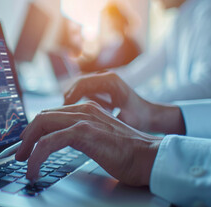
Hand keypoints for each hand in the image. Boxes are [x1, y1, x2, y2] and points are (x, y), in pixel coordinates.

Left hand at [15, 101, 162, 185]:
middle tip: (21, 154)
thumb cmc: (129, 153)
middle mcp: (83, 110)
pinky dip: (36, 156)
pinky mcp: (84, 132)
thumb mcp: (101, 140)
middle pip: (42, 117)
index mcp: (87, 110)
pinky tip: (34, 169)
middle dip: (27, 136)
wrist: (150, 156)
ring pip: (41, 125)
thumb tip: (65, 145)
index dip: (35, 130)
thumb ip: (84, 137)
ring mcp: (83, 119)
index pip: (52, 115)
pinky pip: (49, 142)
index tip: (28, 146)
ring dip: (27, 145)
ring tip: (24, 163)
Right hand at [64, 71, 185, 133]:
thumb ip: (108, 121)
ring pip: (78, 87)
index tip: (64, 112)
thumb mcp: (124, 121)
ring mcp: (102, 80)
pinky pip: (82, 91)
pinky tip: (72, 115)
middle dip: (67, 99)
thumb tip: (89, 126)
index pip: (82, 84)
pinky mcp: (100, 87)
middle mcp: (105, 76)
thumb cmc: (140, 118)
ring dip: (70, 100)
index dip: (70, 98)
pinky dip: (76, 101)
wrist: (151, 114)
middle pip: (77, 83)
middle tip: (59, 115)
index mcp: (111, 80)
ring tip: (63, 115)